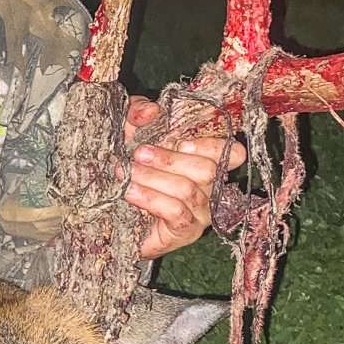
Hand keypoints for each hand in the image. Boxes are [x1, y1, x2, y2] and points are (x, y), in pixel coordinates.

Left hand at [122, 95, 247, 259]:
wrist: (111, 212)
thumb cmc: (129, 167)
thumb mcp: (130, 132)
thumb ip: (138, 113)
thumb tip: (150, 112)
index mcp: (204, 160)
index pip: (232, 152)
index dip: (212, 145)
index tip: (180, 142)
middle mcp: (210, 187)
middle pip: (207, 170)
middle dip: (168, 159)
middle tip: (137, 154)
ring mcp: (201, 211)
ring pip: (188, 190)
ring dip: (152, 178)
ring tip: (125, 173)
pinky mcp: (186, 231)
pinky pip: (177, 212)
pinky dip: (150, 199)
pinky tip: (129, 192)